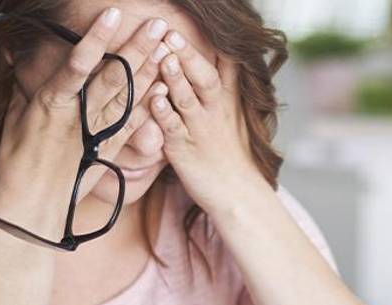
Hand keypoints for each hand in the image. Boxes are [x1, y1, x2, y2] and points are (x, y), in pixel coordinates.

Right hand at [0, 8, 170, 237]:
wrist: (30, 210)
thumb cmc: (16, 164)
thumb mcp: (14, 120)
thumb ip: (23, 87)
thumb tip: (14, 54)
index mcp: (51, 104)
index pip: (78, 64)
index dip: (97, 39)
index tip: (113, 14)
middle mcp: (77, 117)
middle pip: (113, 77)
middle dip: (137, 48)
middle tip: (159, 25)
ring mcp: (95, 134)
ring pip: (127, 98)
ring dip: (150, 71)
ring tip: (168, 47)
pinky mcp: (107, 151)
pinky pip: (132, 126)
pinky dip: (149, 107)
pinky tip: (164, 88)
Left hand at [149, 31, 272, 217]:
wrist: (237, 192)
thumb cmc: (230, 151)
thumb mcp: (235, 112)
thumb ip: (227, 82)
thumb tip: (225, 52)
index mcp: (226, 100)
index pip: (223, 66)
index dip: (211, 44)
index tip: (195, 24)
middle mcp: (215, 112)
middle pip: (204, 77)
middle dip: (188, 55)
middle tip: (171, 33)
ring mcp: (199, 131)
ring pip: (188, 100)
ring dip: (175, 78)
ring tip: (164, 57)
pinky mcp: (183, 151)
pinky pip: (173, 129)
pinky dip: (164, 114)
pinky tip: (154, 99)